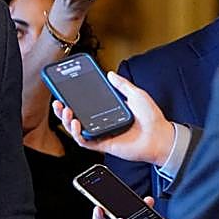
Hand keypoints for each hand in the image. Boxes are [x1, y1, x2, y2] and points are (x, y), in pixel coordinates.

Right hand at [52, 71, 175, 165]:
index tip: (65, 89)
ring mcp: (101, 133)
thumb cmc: (152, 119)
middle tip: (58, 101)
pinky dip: (76, 133)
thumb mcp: (136, 95)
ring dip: (66, 120)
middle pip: (75, 116)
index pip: (85, 103)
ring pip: (75, 129)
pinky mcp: (102, 144)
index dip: (73, 98)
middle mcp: (101, 122)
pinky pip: (84, 141)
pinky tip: (75, 123)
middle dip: (62, 110)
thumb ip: (122, 85)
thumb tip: (110, 74)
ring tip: (65, 110)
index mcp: (108, 110)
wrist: (160, 136)